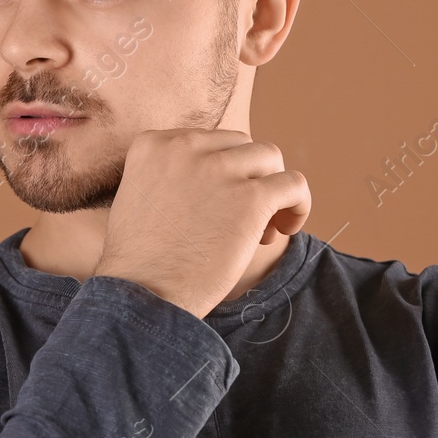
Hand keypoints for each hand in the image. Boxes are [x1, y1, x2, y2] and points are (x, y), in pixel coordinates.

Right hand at [90, 128, 309, 319]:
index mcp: (154, 144)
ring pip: (270, 158)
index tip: (218, 206)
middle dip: (248, 178)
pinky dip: (298, 204)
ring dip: (271, 189)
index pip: (208, 142)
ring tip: (263, 230)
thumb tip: (217, 178)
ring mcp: (219, 169)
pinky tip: (285, 229)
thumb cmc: (140, 262)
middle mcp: (184, 147)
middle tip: (243, 220)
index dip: (222, 173)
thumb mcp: (139, 198)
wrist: (142, 295)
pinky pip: (294, 184)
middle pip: (241, 145)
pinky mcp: (250, 197)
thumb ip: (170, 177)